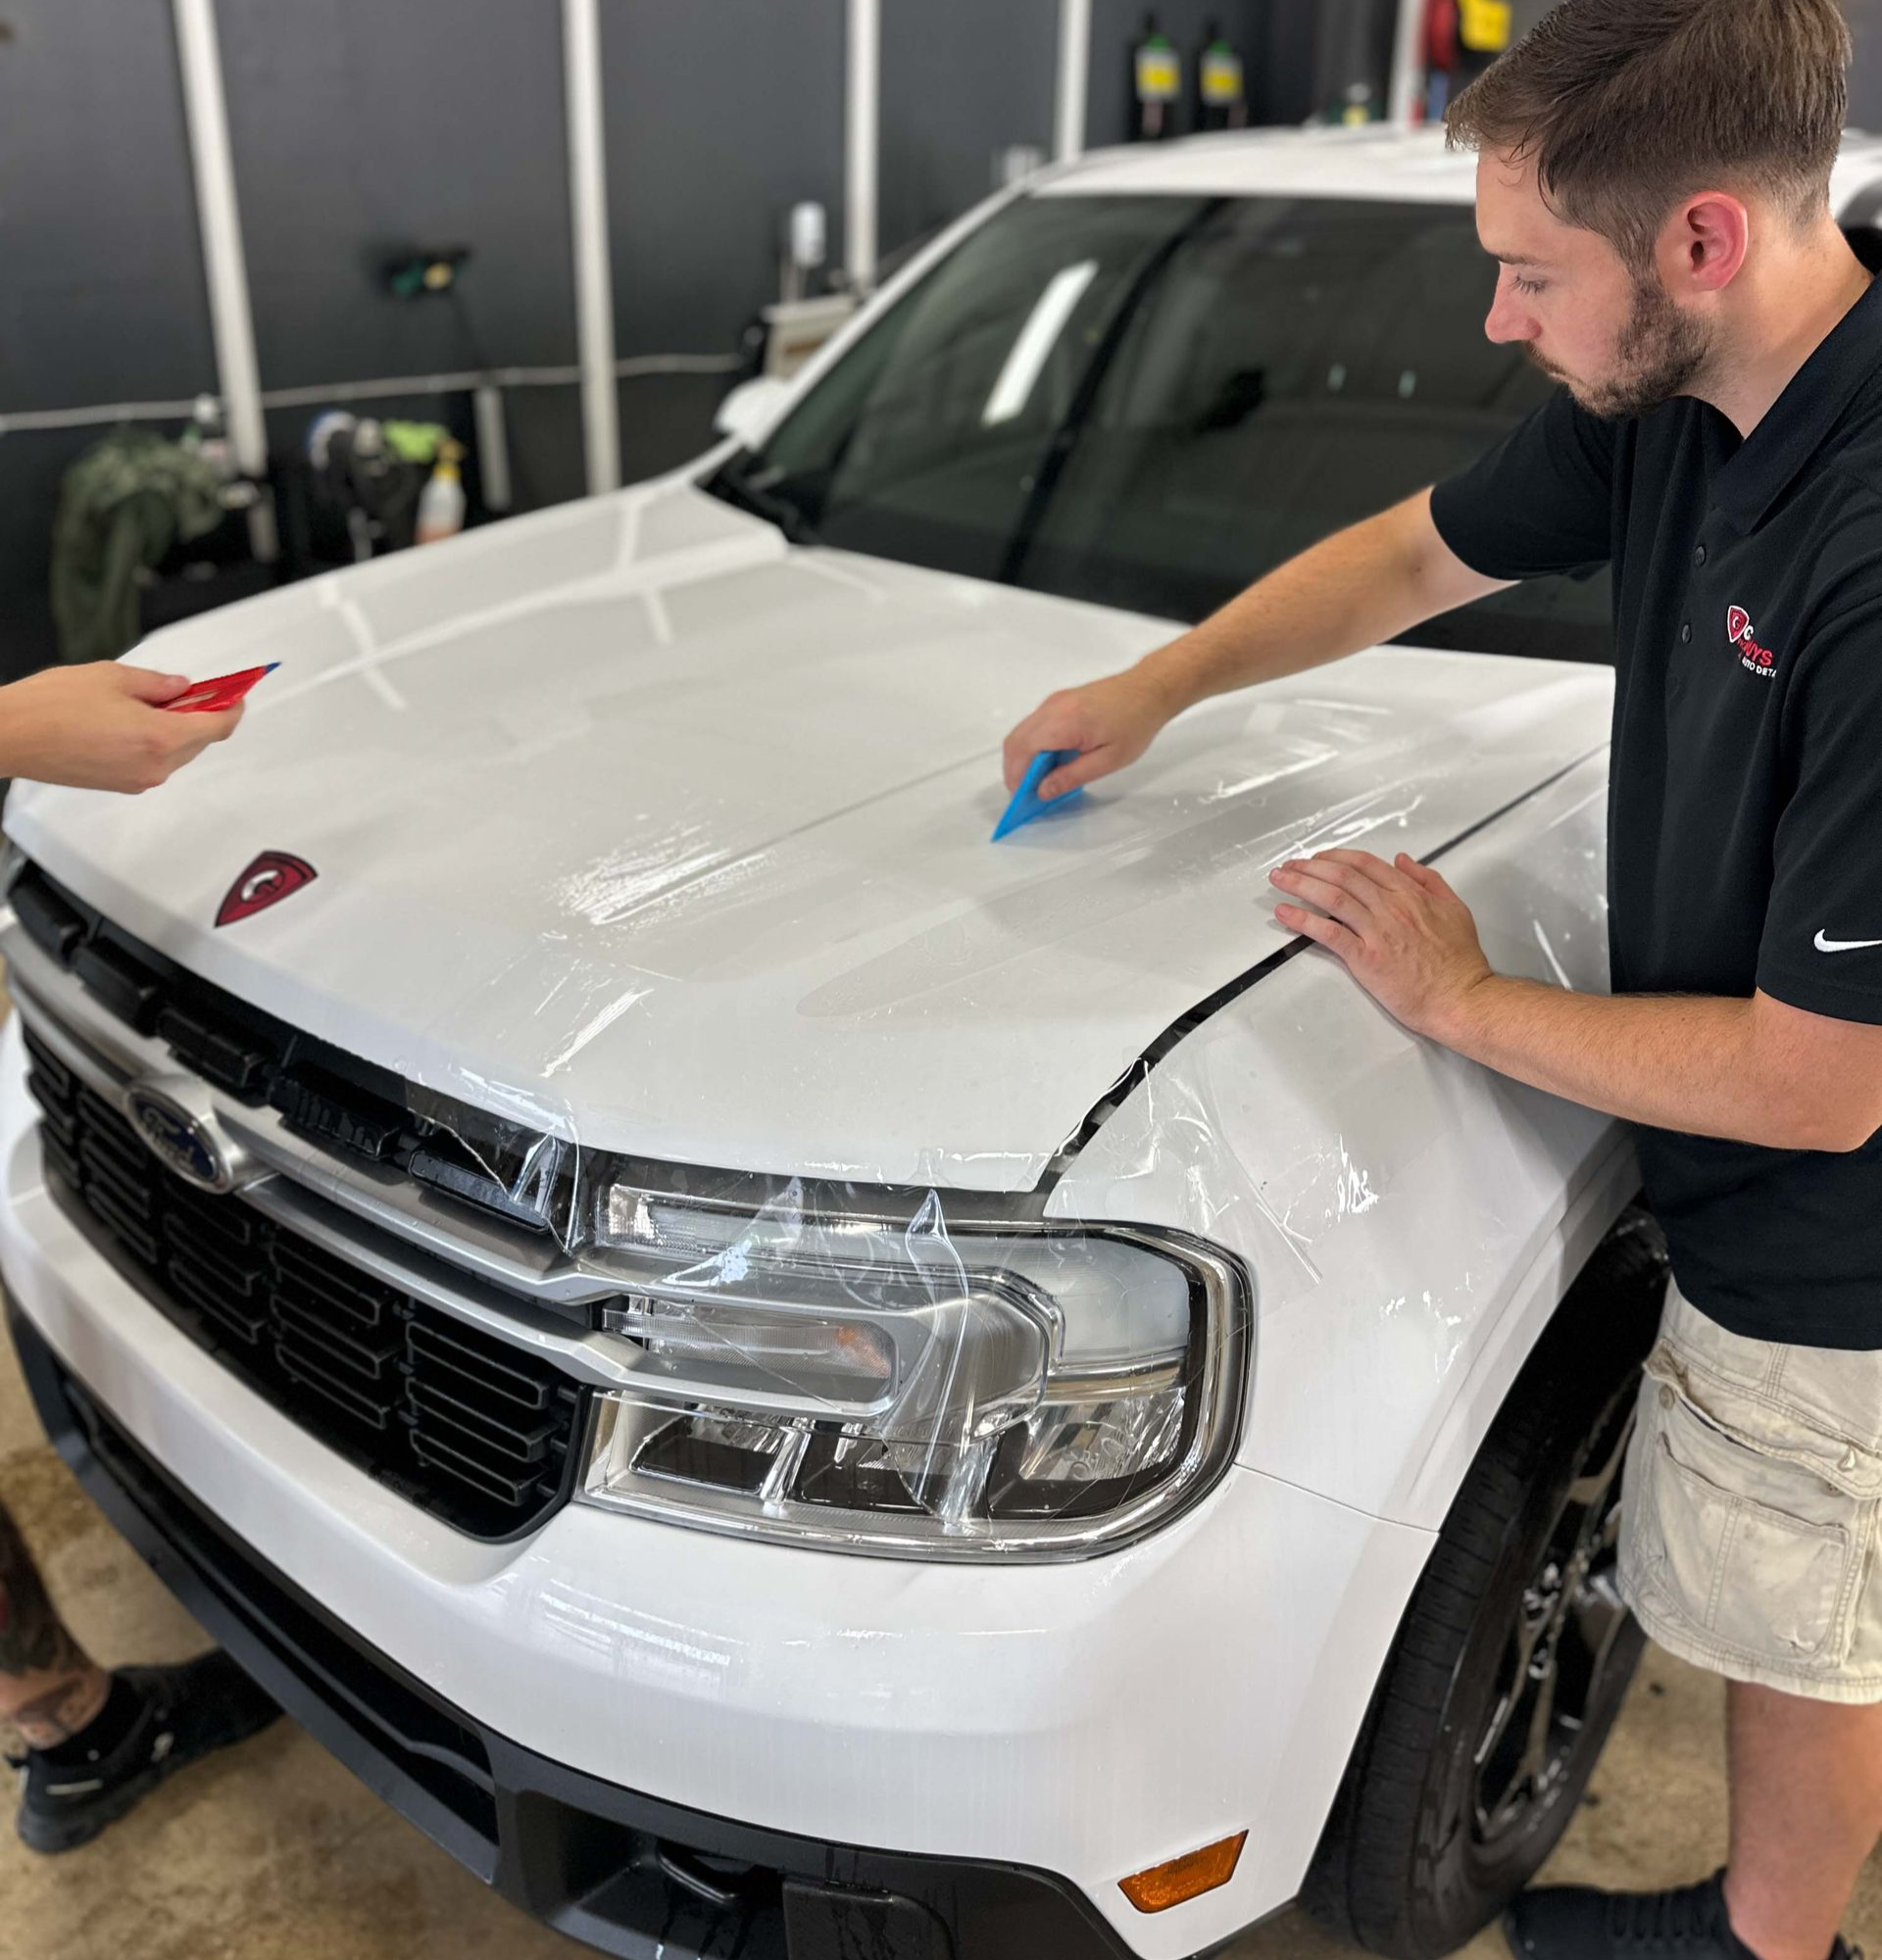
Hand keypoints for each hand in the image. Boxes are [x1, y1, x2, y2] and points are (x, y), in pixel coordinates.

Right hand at [0, 663, 244, 793]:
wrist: (10, 735)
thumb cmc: (50, 707)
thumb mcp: (113, 677)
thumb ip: (157, 683)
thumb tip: (182, 687)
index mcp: (160, 737)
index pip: (218, 726)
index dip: (233, 707)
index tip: (238, 694)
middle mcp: (155, 766)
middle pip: (202, 741)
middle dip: (205, 715)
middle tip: (197, 691)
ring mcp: (139, 780)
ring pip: (180, 754)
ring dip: (180, 730)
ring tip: (157, 702)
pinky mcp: (122, 785)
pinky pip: (156, 763)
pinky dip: (159, 743)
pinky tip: (138, 722)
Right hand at [1002, 665, 1180, 799]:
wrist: (1149, 689)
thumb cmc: (1136, 720)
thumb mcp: (1108, 760)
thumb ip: (1072, 776)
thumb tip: (1044, 790)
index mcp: (1066, 722)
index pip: (1023, 751)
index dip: (1016, 776)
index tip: (1022, 797)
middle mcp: (1054, 707)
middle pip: (1015, 741)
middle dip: (1015, 770)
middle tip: (1027, 793)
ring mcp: (1054, 702)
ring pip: (1022, 733)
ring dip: (1023, 758)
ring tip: (1039, 780)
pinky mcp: (1059, 701)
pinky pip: (1034, 725)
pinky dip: (1033, 745)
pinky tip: (1049, 762)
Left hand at [1269, 848, 1492, 1040]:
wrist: (1461, 998)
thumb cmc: (1460, 962)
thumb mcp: (1455, 909)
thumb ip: (1429, 880)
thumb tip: (1404, 861)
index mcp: (1411, 894)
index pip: (1365, 864)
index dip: (1335, 857)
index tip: (1318, 857)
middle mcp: (1392, 907)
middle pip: (1342, 876)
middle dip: (1309, 866)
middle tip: (1289, 865)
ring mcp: (1378, 931)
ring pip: (1332, 897)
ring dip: (1300, 884)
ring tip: (1280, 880)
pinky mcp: (1367, 957)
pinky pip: (1328, 932)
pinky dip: (1303, 919)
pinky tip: (1285, 912)